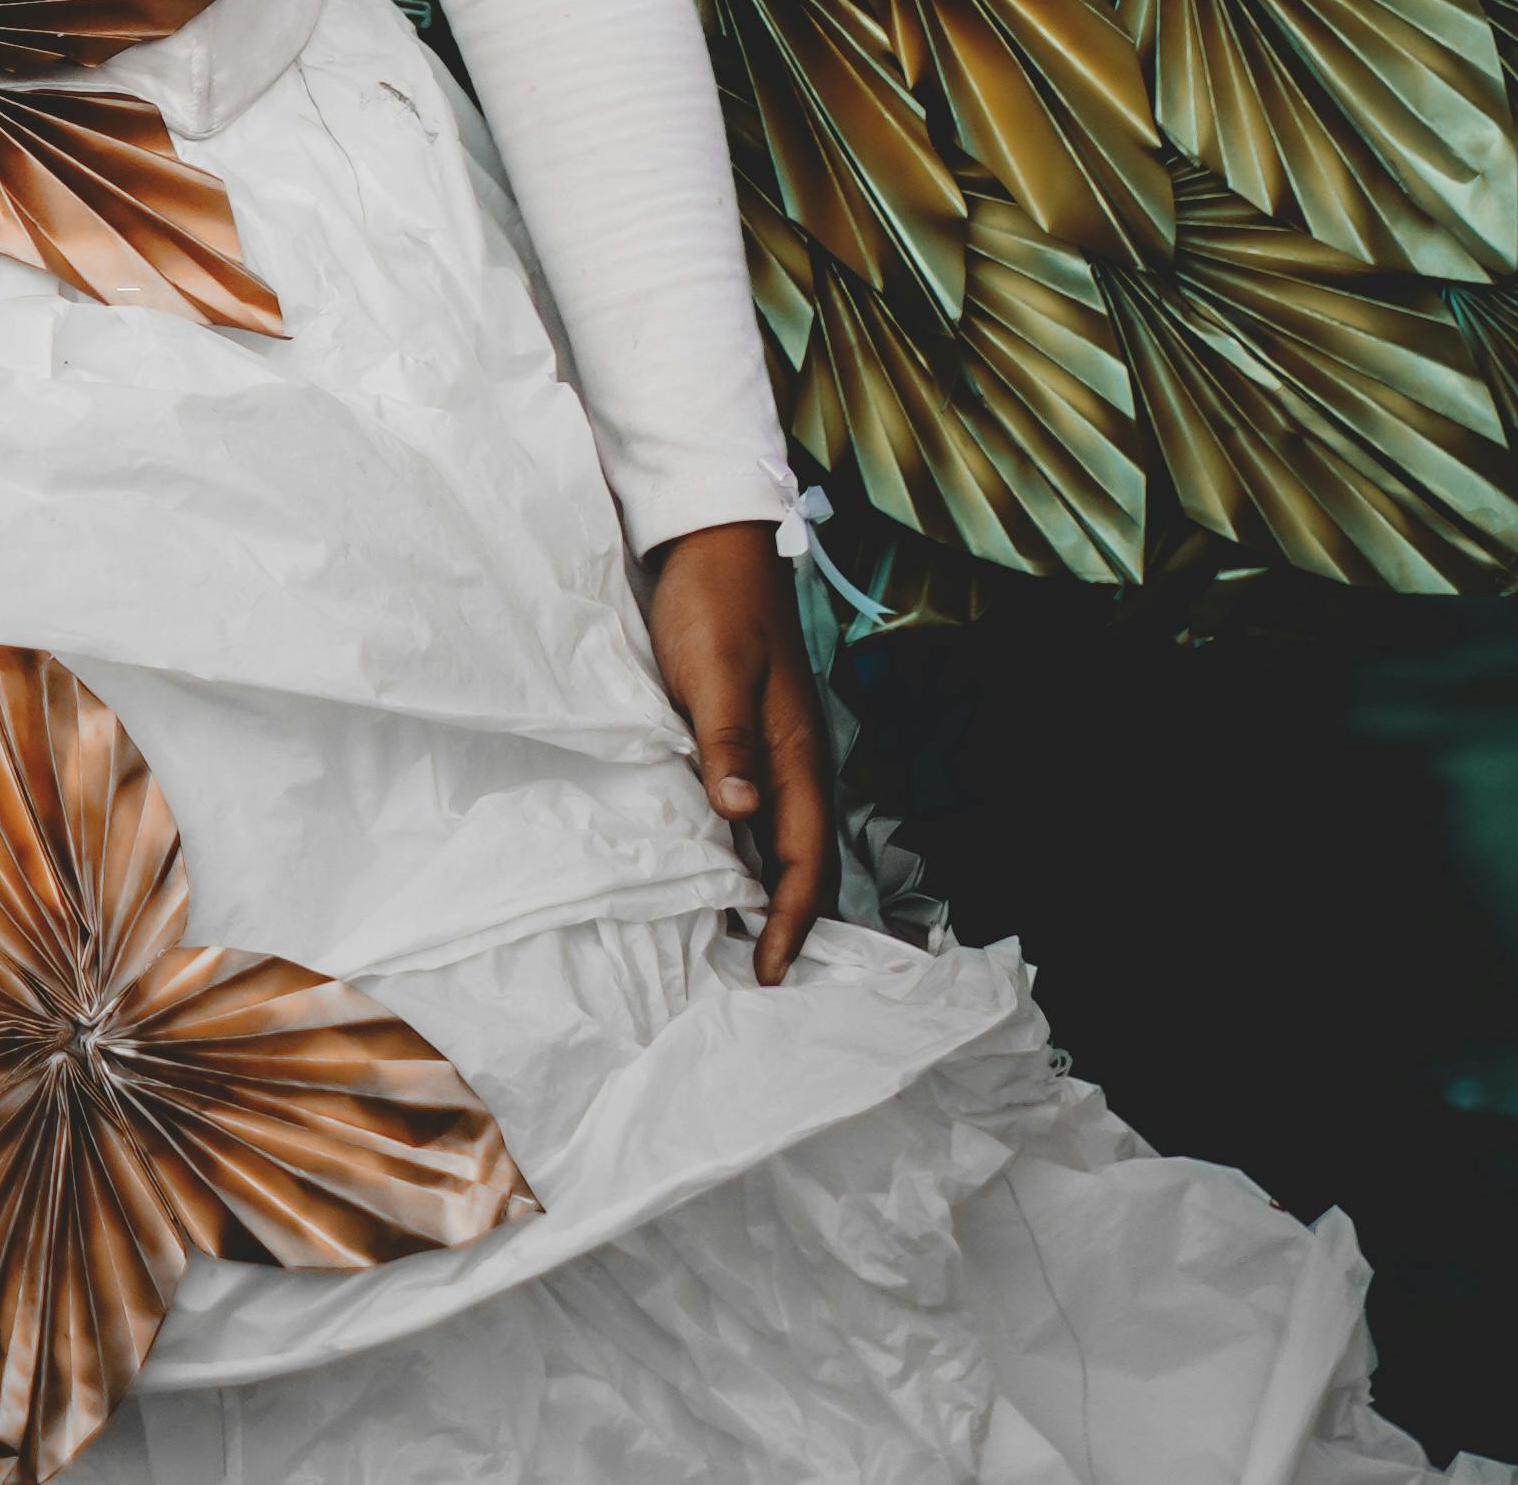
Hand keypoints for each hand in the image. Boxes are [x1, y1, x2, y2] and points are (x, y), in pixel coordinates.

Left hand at [642, 521, 830, 987]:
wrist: (712, 538)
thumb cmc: (713, 603)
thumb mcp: (713, 672)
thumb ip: (727, 743)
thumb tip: (741, 818)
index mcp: (795, 752)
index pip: (805, 858)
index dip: (789, 920)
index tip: (771, 975)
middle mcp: (794, 758)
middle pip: (804, 859)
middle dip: (788, 922)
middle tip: (755, 979)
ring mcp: (774, 745)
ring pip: (783, 838)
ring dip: (768, 890)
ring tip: (737, 942)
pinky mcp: (748, 731)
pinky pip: (758, 810)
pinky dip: (748, 851)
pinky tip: (721, 866)